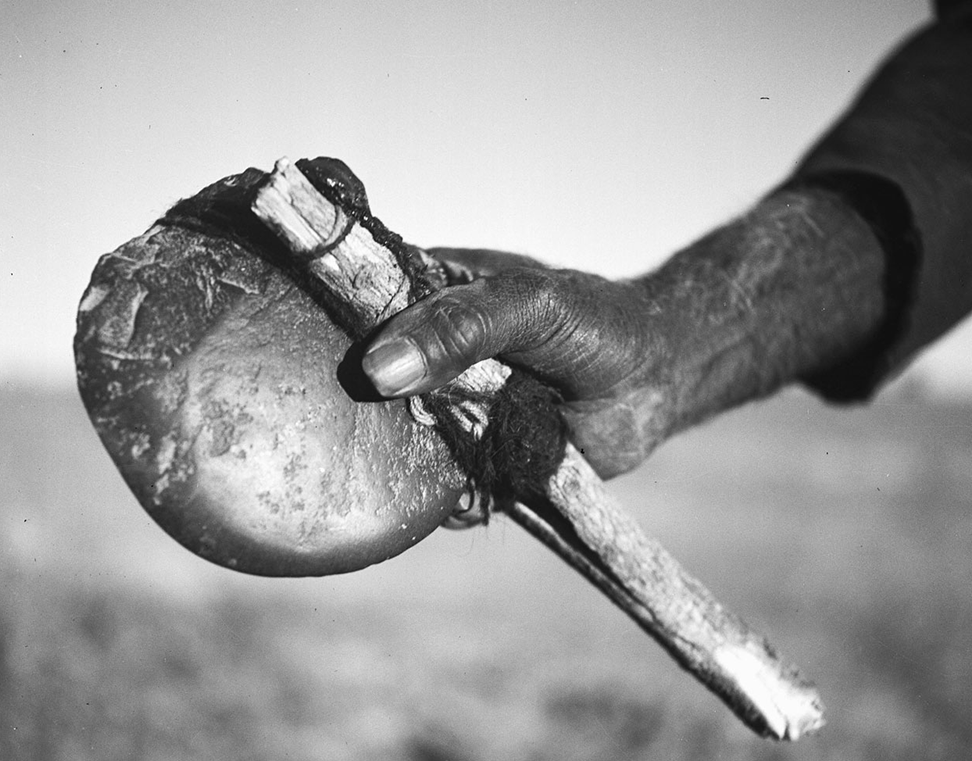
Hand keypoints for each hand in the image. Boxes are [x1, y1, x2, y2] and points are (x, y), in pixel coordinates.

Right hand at [360, 248, 672, 478]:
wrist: (656, 381)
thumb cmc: (596, 323)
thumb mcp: (528, 305)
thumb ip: (459, 328)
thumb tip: (381, 370)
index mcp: (431, 298)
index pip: (361, 311)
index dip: (337, 334)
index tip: (318, 360)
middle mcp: (429, 357)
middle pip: (371, 386)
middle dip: (364, 409)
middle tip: (370, 421)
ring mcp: (449, 410)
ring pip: (400, 441)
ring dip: (403, 459)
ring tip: (418, 461)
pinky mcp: (474, 459)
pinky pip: (441, 485)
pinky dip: (444, 496)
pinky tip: (457, 496)